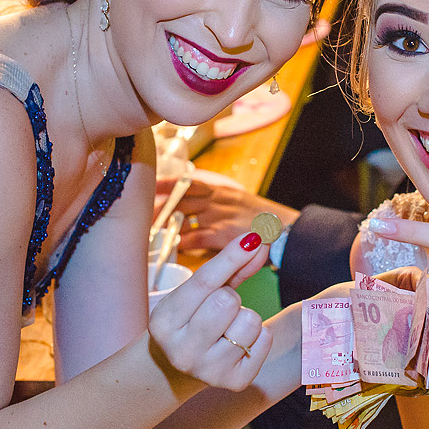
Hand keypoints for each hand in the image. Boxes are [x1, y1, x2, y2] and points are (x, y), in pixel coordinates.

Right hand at [147, 231, 271, 391]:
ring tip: (228, 329)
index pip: (204, 282)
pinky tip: (238, 345)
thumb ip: (228, 267)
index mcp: (164, 323)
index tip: (253, 237)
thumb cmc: (191, 320)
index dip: (231, 256)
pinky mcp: (234, 382)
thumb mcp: (197, 294)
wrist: (178, 370)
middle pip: (228, 301)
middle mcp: (182, 350)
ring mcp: (208, 371)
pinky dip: (258, 337)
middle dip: (231, 298)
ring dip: (245, 318)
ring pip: (250, 321)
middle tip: (220, 310)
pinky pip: (264, 340)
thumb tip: (258, 240)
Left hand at [155, 178, 298, 252]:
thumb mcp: (238, 200)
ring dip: (166, 225)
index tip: (150, 185)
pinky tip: (172, 246)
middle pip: (180, 199)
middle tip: (143, 214)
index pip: (188, 182)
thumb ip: (218, 201)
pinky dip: (182, 242)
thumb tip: (197, 205)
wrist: (285, 229)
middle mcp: (217, 200)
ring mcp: (220, 216)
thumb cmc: (261, 219)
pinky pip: (196, 237)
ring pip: (183, 217)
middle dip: (160, 207)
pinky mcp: (224, 234)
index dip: (167, 183)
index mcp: (220, 190)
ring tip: (150, 232)